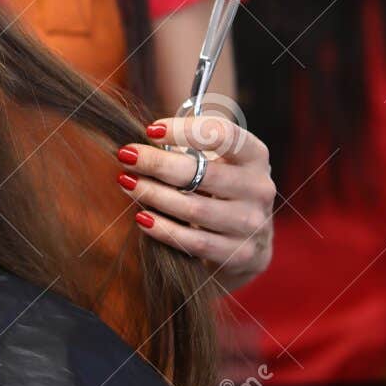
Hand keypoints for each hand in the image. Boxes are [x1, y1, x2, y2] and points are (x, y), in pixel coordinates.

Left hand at [116, 116, 274, 292]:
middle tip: (126, 155)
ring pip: (196, 208)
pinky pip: (195, 241)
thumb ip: (188, 147)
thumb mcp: (218, 162)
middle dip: (159, 162)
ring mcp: (253, 224)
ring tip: (126, 182)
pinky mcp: (241, 255)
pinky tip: (142, 218)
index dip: (187, 130)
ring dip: (154, 194)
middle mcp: (259, 188)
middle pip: (205, 173)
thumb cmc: (220, 189)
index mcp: (255, 156)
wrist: (248, 244)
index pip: (225, 135)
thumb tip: (142, 143)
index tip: (151, 130)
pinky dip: (165, 229)